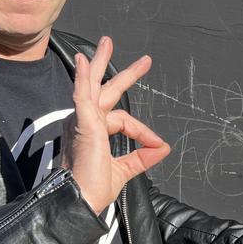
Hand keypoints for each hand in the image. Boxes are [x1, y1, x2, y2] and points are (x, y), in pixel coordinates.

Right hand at [65, 36, 169, 213]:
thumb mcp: (124, 170)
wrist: (78, 201)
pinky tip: (83, 60)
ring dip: (99, 63)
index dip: (143, 131)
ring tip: (106, 42)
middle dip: (117, 71)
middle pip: (102, 89)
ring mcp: (81, 120)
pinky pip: (82, 94)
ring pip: (91, 84)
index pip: (123, 120)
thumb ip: (142, 157)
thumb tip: (164, 147)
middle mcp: (85, 122)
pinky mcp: (81, 121)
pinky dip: (82, 77)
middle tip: (130, 54)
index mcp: (93, 132)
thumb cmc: (93, 189)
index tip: (157, 143)